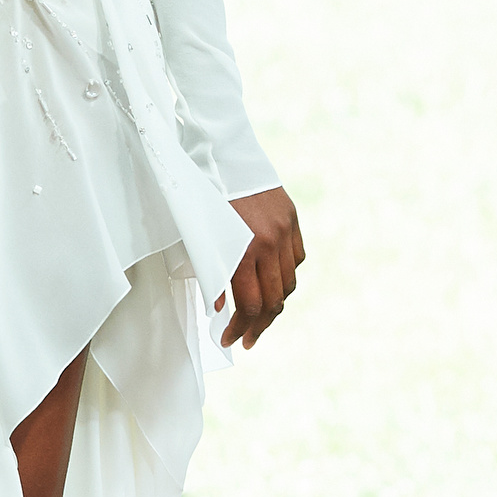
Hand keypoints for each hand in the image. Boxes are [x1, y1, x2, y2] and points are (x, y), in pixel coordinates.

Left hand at [216, 186, 303, 351]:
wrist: (223, 155)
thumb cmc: (203, 197)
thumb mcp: (200, 238)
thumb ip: (211, 273)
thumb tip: (219, 307)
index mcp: (243, 250)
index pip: (250, 305)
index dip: (240, 329)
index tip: (229, 340)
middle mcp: (269, 244)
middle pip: (274, 301)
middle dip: (259, 326)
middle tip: (246, 339)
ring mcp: (285, 231)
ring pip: (289, 283)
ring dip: (275, 305)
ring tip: (260, 318)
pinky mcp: (292, 219)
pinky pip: (296, 259)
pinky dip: (286, 275)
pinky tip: (272, 284)